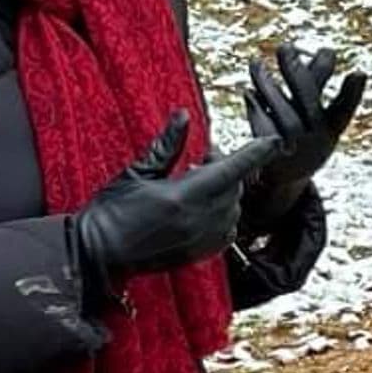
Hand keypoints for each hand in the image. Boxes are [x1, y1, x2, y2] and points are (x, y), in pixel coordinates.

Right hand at [74, 113, 273, 294]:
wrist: (96, 255)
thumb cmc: (109, 212)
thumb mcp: (136, 173)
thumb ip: (166, 146)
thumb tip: (183, 116)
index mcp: (182, 196)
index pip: (232, 169)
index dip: (256, 153)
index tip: (275, 140)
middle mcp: (198, 220)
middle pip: (235, 187)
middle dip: (227, 168)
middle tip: (201, 158)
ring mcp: (199, 240)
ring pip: (233, 209)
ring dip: (225, 192)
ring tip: (195, 184)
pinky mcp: (197, 254)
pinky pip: (227, 232)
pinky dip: (223, 215)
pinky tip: (202, 208)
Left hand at [239, 41, 365, 224]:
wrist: (287, 178)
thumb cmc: (307, 135)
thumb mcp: (318, 111)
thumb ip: (319, 82)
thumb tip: (327, 50)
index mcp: (331, 129)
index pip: (345, 109)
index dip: (353, 93)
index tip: (359, 73)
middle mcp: (316, 140)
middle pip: (308, 105)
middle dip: (297, 75)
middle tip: (284, 47)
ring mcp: (294, 149)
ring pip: (282, 116)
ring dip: (268, 88)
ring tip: (255, 64)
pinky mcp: (270, 155)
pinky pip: (262, 129)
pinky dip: (255, 110)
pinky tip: (247, 92)